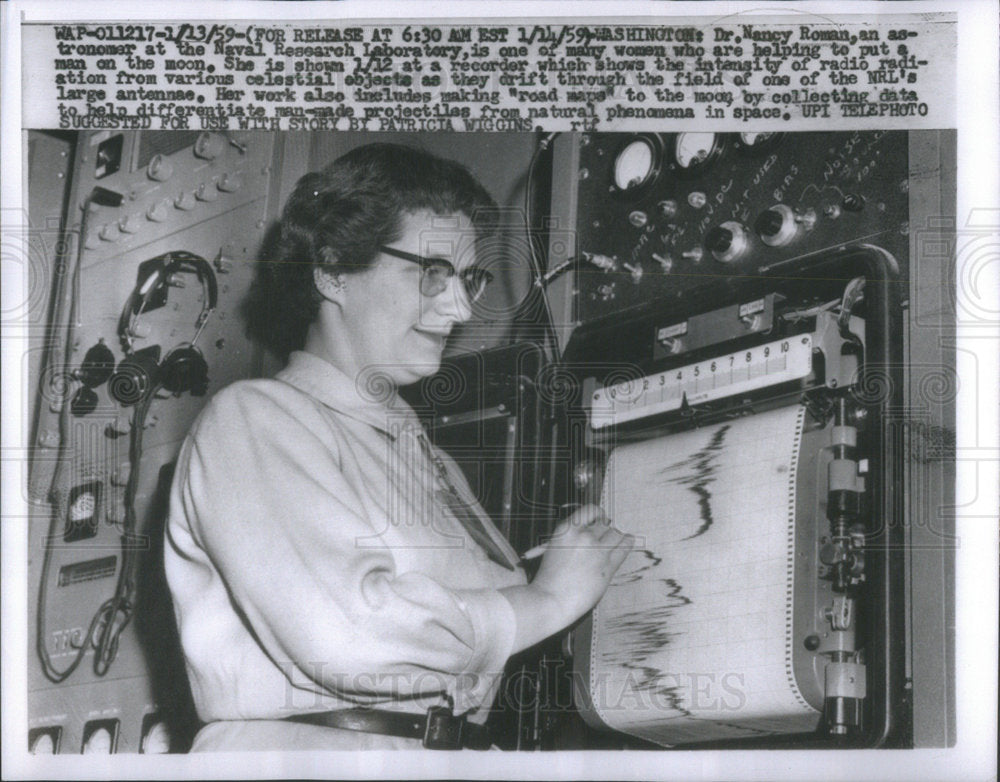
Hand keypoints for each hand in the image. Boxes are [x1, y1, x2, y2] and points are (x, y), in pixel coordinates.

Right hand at [530, 505, 633, 624]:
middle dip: (604, 531)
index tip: (600, 519)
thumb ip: (572, 537)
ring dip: (615, 537)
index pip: (590, 510)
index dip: (597, 514)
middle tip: (603, 539)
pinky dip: (627, 542)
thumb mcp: (554, 547)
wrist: (550, 600)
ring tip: (616, 541)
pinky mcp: (607, 566)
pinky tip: (628, 540)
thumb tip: (592, 531)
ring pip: (616, 534)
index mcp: (566, 529)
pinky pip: (623, 548)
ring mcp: (597, 550)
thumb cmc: (549, 578)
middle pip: (603, 525)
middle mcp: (583, 535)